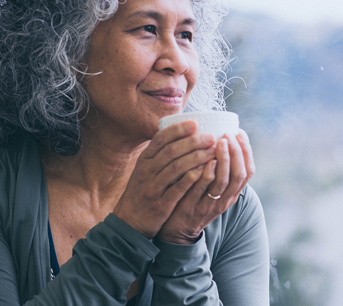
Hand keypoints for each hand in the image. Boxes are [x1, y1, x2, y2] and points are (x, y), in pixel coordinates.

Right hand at [113, 121, 216, 238]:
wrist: (129, 221)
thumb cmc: (143, 191)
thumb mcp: (145, 170)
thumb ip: (159, 154)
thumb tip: (179, 134)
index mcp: (144, 160)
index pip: (160, 139)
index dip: (178, 130)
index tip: (195, 123)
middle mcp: (147, 171)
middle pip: (171, 151)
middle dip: (193, 142)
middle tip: (211, 137)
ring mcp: (153, 187)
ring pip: (175, 168)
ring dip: (196, 158)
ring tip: (213, 152)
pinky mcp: (160, 203)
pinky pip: (177, 189)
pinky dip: (190, 179)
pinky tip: (203, 172)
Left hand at [156, 130, 255, 244]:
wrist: (177, 230)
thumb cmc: (195, 200)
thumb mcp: (213, 188)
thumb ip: (218, 170)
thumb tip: (220, 138)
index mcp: (232, 192)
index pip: (248, 171)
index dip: (246, 151)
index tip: (240, 133)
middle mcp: (225, 199)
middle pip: (239, 174)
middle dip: (237, 152)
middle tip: (229, 135)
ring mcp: (210, 204)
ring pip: (224, 181)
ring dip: (224, 160)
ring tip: (220, 142)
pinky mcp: (194, 208)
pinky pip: (202, 190)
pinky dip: (207, 175)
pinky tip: (207, 161)